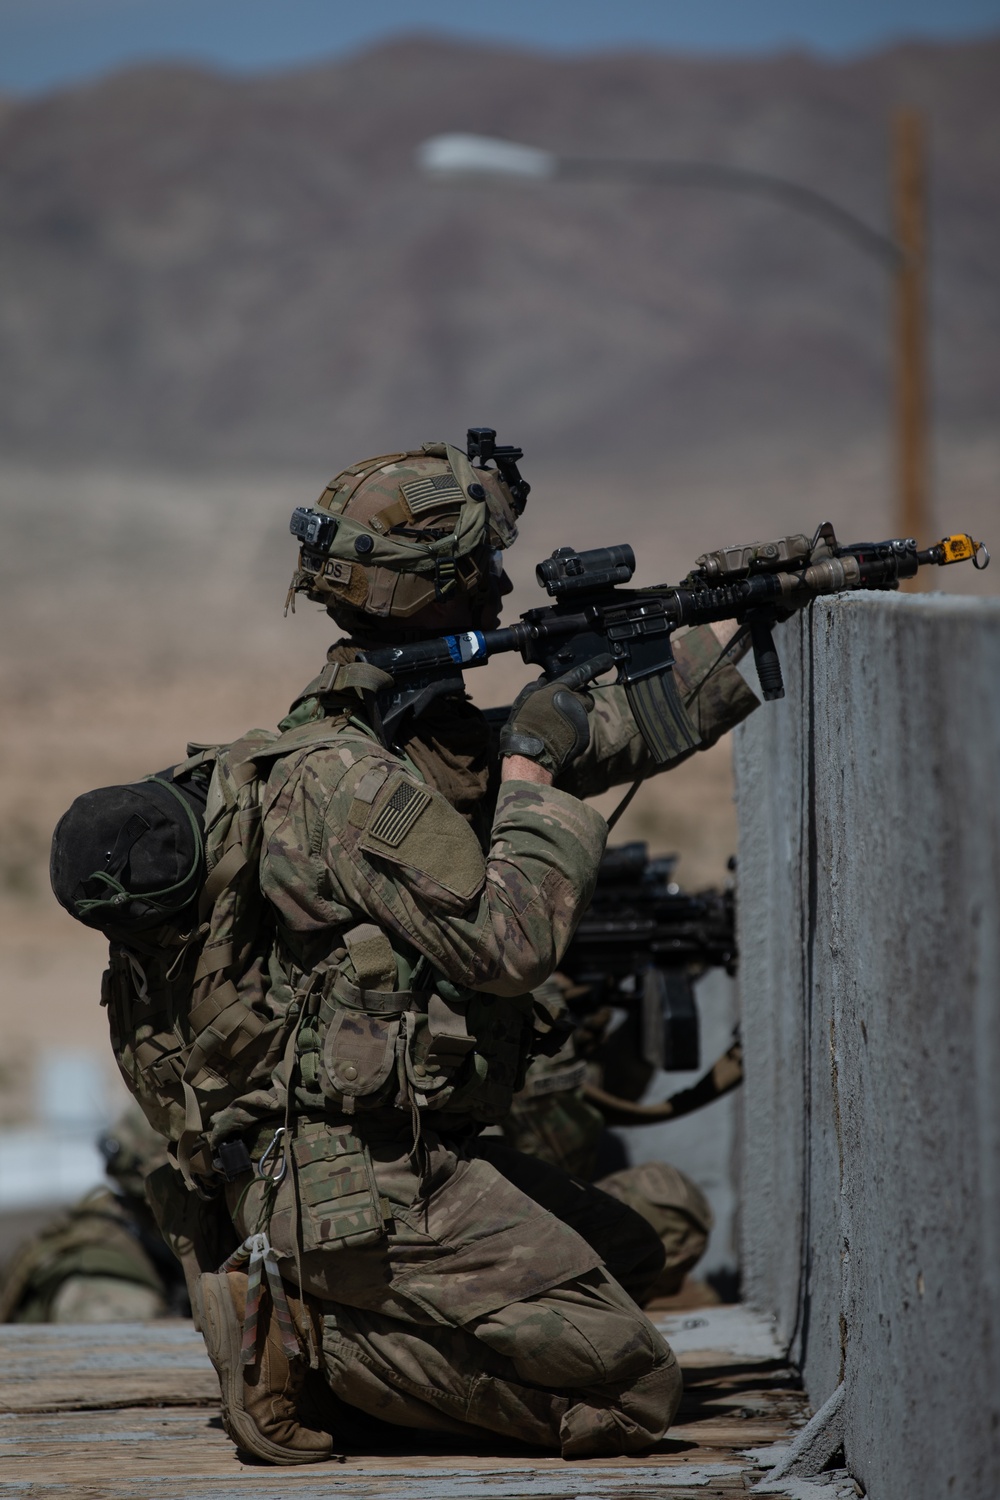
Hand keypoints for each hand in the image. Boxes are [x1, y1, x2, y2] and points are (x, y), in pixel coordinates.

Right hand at [498, 654, 612, 776]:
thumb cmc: (524, 726)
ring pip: (582, 715)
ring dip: (574, 717)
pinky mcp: (584, 736)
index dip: (596, 665)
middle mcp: (574, 702)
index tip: (608, 660)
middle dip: (577, 701)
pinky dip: (573, 733)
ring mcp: (581, 720)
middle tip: (561, 710)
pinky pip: (580, 731)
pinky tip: (559, 738)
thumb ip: (535, 688)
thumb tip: (542, 681)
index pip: (581, 673)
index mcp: (559, 690)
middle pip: (585, 697)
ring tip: (556, 727)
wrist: (531, 754)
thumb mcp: (524, 701)